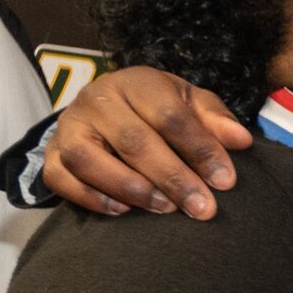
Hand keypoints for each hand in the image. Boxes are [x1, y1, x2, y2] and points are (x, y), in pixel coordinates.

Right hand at [44, 66, 249, 218]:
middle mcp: (97, 100)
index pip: (170, 115)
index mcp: (136, 82)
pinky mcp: (50, 153)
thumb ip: (215, 119)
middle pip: (133, 140)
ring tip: (165, 208)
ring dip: (130, 188)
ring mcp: (69, 126)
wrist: (105, 110)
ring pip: (89, 159)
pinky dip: (91, 197)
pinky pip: (61, 178)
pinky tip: (123, 210)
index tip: (225, 181)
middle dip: (172, 178)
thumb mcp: (190, 103)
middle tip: (202, 207)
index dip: (200, 149)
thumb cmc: (157, 108)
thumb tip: (241, 140)